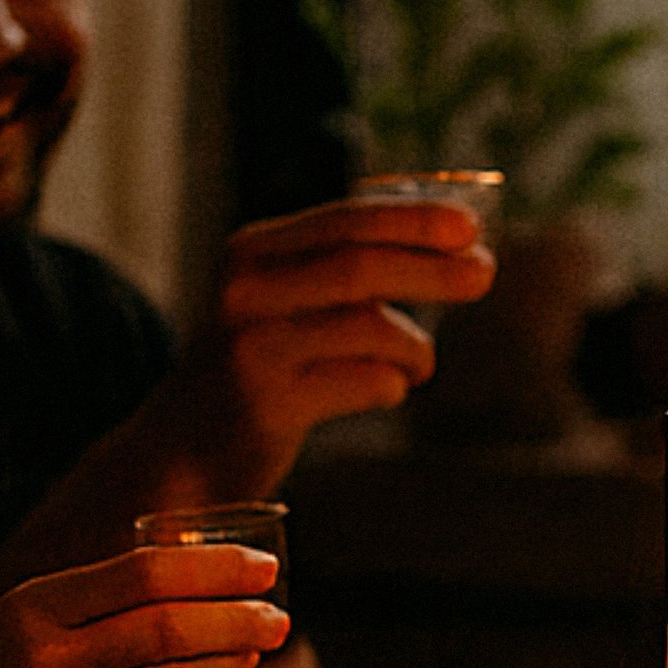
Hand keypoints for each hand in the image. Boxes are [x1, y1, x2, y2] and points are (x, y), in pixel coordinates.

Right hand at [0, 544, 285, 667]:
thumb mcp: (4, 630)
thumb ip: (81, 607)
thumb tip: (182, 584)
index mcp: (27, 611)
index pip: (143, 574)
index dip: (214, 569)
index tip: (262, 566)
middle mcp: (47, 663)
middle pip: (169, 628)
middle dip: (237, 618)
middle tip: (278, 614)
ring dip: (226, 664)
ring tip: (256, 650)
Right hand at [181, 197, 494, 487]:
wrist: (184, 447)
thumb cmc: (256, 365)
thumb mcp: (282, 298)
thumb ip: (344, 267)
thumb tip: (455, 246)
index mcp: (253, 250)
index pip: (345, 220)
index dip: (412, 220)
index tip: (470, 227)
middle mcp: (245, 291)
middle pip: (359, 267)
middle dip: (431, 269)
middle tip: (483, 275)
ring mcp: (253, 349)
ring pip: (368, 328)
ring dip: (414, 344)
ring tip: (421, 362)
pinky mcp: (267, 406)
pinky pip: (363, 383)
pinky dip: (392, 384)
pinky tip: (388, 389)